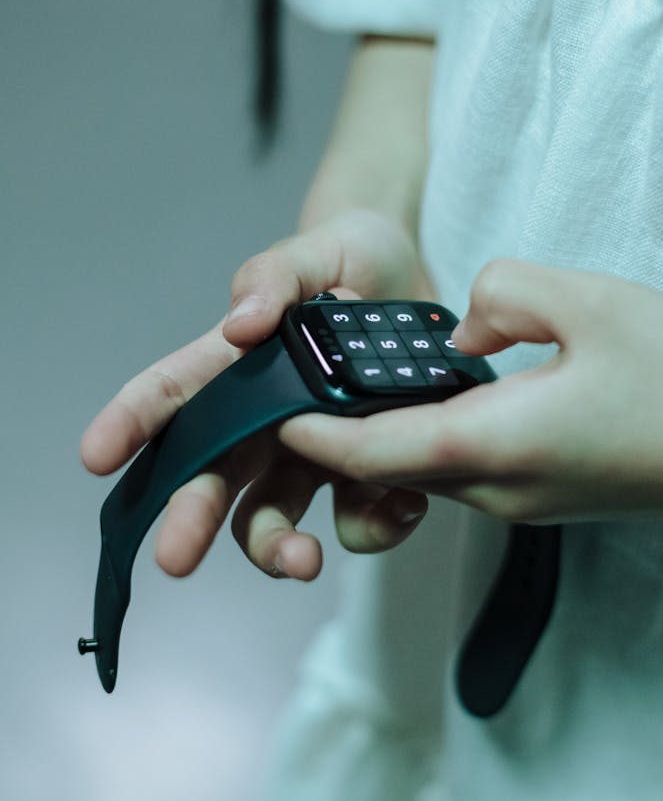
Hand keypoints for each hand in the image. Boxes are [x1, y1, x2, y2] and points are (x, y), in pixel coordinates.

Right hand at [80, 209, 431, 579]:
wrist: (412, 277)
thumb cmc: (345, 258)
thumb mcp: (308, 255)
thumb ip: (272, 281)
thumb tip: (241, 324)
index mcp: (237, 367)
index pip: (173, 393)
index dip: (129, 422)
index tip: (96, 456)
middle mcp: (266, 419)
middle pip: (213, 477)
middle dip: (190, 519)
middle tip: (175, 558)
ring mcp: (314, 449)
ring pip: (275, 516)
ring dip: (279, 548)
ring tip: (304, 561)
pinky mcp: (368, 466)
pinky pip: (361, 515)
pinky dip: (376, 524)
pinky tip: (400, 508)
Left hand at [279, 259, 662, 522]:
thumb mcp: (587, 299)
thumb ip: (500, 293)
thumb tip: (463, 328)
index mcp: (490, 446)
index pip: (364, 452)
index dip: (307, 430)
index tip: (266, 401)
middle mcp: (495, 490)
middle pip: (386, 464)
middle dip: (334, 429)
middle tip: (301, 373)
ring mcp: (521, 502)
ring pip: (422, 468)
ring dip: (380, 432)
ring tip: (353, 375)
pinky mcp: (545, 496)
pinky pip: (462, 468)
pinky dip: (425, 436)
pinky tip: (431, 392)